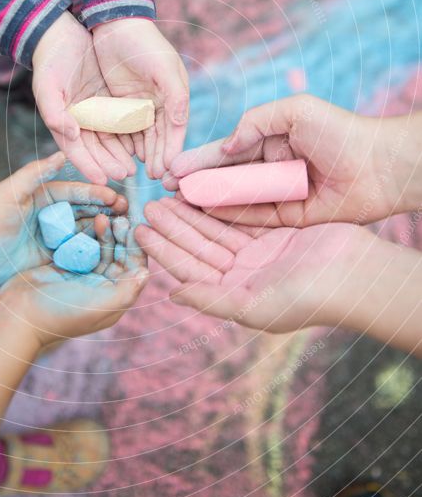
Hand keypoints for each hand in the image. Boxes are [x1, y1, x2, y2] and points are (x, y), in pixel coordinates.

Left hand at [0, 152, 127, 289]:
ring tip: (126, 232)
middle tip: (129, 214)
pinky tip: (112, 253)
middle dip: (110, 211)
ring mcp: (58, 237)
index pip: (78, 192)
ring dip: (108, 231)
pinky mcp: (58, 258)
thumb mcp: (10, 192)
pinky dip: (98, 251)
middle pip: (89, 210)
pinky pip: (82, 252)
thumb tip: (62, 153)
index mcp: (47, 196)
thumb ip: (35, 172)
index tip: (116, 196)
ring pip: (90, 231)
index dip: (98, 194)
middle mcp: (56, 215)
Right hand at [0, 213, 147, 346]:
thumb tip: (146, 273)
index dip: (137, 248)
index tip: (135, 228)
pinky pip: (84, 244)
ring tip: (104, 217)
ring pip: (103, 247)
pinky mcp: (67, 265)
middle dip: (122, 236)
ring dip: (106, 232)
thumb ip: (126, 290)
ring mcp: (84, 275)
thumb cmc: (61, 313)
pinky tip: (91, 219)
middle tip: (120, 218)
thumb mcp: (99, 305)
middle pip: (120, 255)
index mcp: (114, 298)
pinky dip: (89, 232)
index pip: (134, 268)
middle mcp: (102, 287)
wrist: (18, 314)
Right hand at [32, 12, 136, 182]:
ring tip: (135, 165)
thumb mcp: (47, 85)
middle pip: (95, 149)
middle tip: (126, 174)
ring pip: (108, 138)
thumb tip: (72, 134)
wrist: (61, 35)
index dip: (89, 166)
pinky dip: (127, 133)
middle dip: (109, 163)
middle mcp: (76, 121)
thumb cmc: (50, 60)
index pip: (76, 150)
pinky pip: (118, 121)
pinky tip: (140, 143)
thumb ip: (54, 112)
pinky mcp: (105, 101)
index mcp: (61, 122)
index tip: (103, 179)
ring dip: (120, 153)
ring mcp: (92, 111)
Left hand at [92, 19, 188, 178]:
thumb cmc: (144, 43)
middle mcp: (159, 103)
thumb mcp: (163, 68)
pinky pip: (124, 128)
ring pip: (143, 136)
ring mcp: (139, 104)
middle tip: (156, 176)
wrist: (114, 24)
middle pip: (159, 137)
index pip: (175, 129)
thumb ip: (175, 95)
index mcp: (174, 95)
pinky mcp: (120, 103)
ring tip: (140, 171)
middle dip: (158, 156)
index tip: (169, 168)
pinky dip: (126, 142)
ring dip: (144, 153)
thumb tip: (182, 122)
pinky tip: (125, 156)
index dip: (172, 149)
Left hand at [135, 196, 367, 332]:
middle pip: (199, 247)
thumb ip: (210, 299)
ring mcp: (260, 254)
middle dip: (173, 227)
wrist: (354, 275)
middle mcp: (244, 276)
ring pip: (216, 229)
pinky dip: (220, 204)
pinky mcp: (277, 233)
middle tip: (147, 206)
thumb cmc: (306, 298)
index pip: (190, 270)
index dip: (164, 251)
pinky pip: (241, 215)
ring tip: (166, 196)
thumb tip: (171, 295)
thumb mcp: (252, 305)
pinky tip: (201, 191)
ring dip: (192, 214)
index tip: (140, 232)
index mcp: (236, 296)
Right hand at [163, 94, 417, 225]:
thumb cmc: (341, 131)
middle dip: (196, 182)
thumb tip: (225, 146)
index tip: (172, 167)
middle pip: (226, 177)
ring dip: (207, 201)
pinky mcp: (291, 219)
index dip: (199, 159)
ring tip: (177, 204)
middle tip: (165, 190)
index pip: (227, 151)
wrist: (381, 165)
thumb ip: (255, 122)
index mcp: (271, 140)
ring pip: (236, 199)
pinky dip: (231, 216)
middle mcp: (271, 168)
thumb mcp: (295, 111)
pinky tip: (207, 214)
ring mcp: (280, 194)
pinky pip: (255, 219)